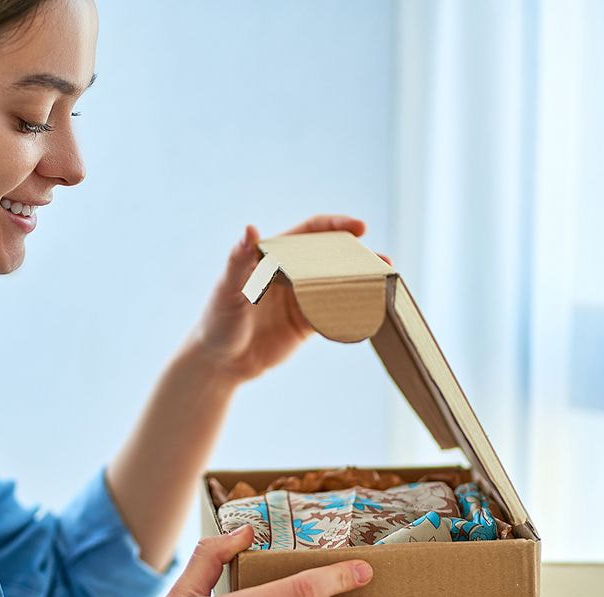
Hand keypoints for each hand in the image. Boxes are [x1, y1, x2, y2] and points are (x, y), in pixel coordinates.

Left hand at [183, 214, 392, 384]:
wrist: (220, 363)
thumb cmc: (217, 320)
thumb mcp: (226, 290)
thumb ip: (239, 261)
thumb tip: (250, 229)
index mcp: (275, 256)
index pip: (311, 233)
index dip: (336, 226)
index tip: (360, 227)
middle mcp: (292, 273)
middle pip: (333, 256)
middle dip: (359, 255)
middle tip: (382, 261)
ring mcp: (302, 298)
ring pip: (339, 283)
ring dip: (363, 281)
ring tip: (387, 282)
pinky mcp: (308, 323)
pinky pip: (336, 313)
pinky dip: (354, 310)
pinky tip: (372, 309)